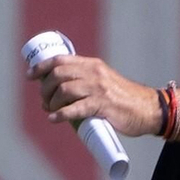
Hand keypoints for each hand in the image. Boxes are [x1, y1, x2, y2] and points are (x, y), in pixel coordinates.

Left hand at [31, 54, 160, 138]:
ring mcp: (99, 89)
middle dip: (45, 88)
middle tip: (45, 102)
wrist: (148, 109)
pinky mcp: (103, 105)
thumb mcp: (103, 83)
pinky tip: (54, 119)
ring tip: (51, 111)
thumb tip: (53, 99)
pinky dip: (62, 114)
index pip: (61, 60)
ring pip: (65, 90)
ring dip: (52, 102)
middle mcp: (95, 73)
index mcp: (93, 65)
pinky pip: (77, 108)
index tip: (30, 76)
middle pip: (59, 74)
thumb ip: (83, 85)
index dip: (41, 67)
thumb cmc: (122, 100)